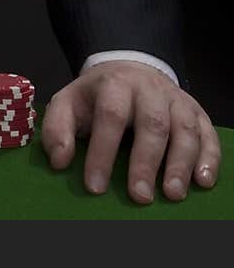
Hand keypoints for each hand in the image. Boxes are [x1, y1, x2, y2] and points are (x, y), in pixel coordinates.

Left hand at [41, 60, 220, 202]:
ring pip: (184, 128)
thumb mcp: (68, 102)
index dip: (102, 152)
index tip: (95, 186)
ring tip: (172, 194)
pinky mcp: (196, 111)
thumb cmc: (97, 96)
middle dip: (146, 161)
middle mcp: (149, 89)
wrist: (129, 70)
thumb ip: (58, 128)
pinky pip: (208, 133)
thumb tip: (60, 160)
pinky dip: (209, 157)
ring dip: (181, 162)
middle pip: (152, 122)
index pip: (110, 116)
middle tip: (139, 196)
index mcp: (114, 84)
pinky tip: (203, 181)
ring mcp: (175, 99)